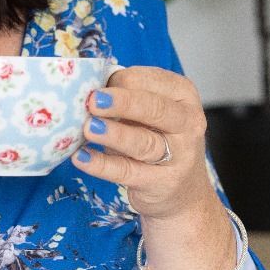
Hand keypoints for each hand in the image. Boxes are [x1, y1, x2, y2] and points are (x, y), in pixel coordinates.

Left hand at [72, 67, 218, 225]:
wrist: (183, 189)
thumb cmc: (158, 137)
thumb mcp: (149, 111)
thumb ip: (126, 96)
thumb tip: (86, 88)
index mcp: (183, 94)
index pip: (153, 81)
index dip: (122, 80)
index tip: (95, 84)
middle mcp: (187, 123)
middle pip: (155, 109)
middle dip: (123, 103)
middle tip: (93, 101)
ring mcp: (178, 156)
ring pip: (143, 142)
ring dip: (114, 134)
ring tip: (89, 128)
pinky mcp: (162, 183)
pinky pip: (127, 171)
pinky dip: (102, 165)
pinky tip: (82, 156)